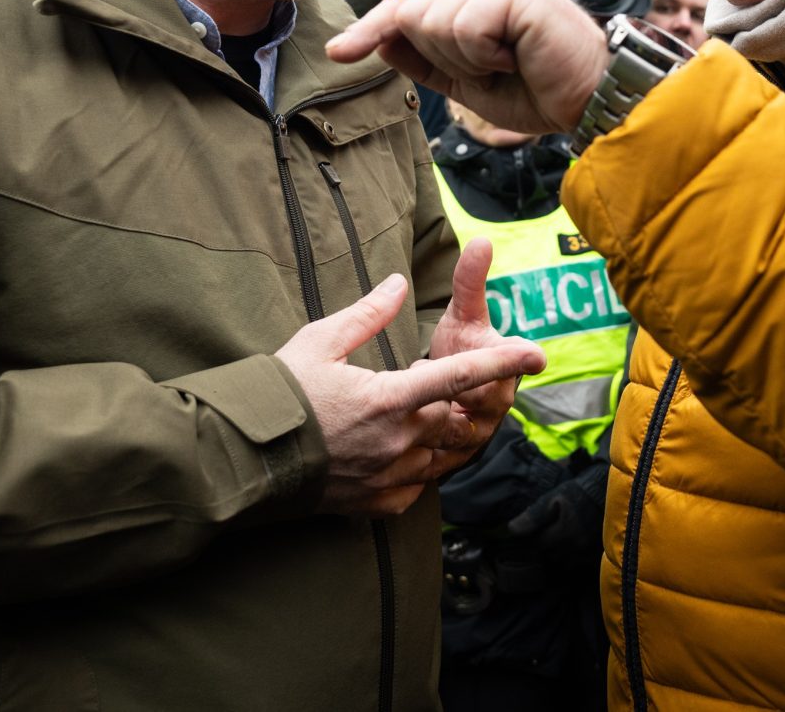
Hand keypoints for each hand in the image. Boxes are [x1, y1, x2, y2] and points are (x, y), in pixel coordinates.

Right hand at [277, 273, 544, 516]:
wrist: (246, 458)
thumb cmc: (281, 394)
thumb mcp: (321, 341)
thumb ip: (368, 313)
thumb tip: (397, 283)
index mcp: (390, 397)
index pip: (460, 375)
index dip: (503, 361)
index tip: (539, 353)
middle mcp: (400, 441)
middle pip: (449, 414)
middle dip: (440, 400)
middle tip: (402, 389)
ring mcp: (392, 476)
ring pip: (437, 451)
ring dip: (426, 433)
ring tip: (387, 420)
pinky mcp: (381, 503)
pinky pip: (416, 483)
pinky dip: (411, 466)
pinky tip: (381, 452)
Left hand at [326, 0, 606, 135]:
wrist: (590, 100)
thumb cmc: (538, 89)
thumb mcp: (467, 80)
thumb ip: (424, 59)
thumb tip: (378, 40)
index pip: (408, 4)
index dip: (371, 30)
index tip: (337, 54)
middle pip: (412, 14)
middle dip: (444, 57)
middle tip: (495, 65)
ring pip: (433, 21)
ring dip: (467, 60)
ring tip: (509, 60)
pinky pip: (464, 28)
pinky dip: (485, 56)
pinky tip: (518, 55)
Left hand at [506, 458, 609, 557]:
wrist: (604, 494)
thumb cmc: (576, 494)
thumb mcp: (552, 499)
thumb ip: (533, 516)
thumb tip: (512, 529)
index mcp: (563, 533)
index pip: (538, 544)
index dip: (534, 536)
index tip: (535, 529)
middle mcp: (575, 547)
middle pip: (549, 555)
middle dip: (544, 546)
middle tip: (545, 533)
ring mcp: (585, 553)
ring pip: (562, 562)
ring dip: (556, 553)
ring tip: (556, 539)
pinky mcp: (593, 555)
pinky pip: (575, 563)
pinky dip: (569, 557)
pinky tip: (568, 545)